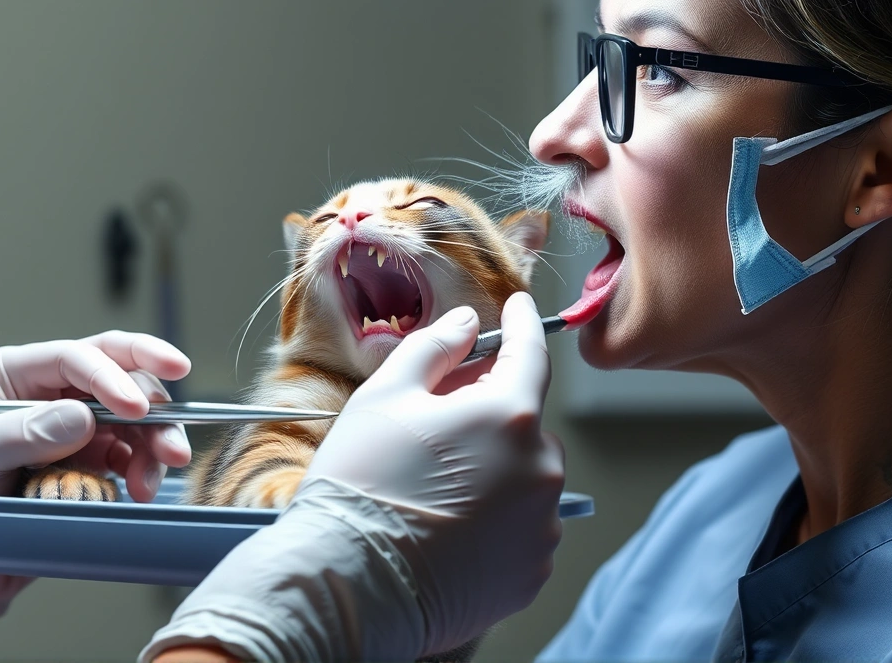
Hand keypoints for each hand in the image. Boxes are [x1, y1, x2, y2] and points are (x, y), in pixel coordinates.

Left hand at [0, 331, 193, 503]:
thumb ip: (21, 433)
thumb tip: (82, 416)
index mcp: (14, 374)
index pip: (75, 357)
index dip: (113, 376)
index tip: (136, 409)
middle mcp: (49, 393)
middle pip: (119, 376)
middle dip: (152, 403)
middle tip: (171, 440)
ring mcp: (73, 428)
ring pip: (134, 417)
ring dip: (155, 441)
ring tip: (157, 474)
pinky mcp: (89, 463)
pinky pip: (131, 456)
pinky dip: (144, 469)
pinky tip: (140, 489)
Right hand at [143, 295, 563, 662]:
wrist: (350, 583)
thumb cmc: (362, 484)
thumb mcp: (386, 395)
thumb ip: (435, 347)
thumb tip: (468, 323)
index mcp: (511, 415)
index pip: (531, 353)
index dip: (523, 324)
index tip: (521, 307)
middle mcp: (541, 468)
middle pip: (524, 421)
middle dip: (489, 415)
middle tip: (436, 430)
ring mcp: (541, 524)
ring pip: (525, 475)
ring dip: (495, 470)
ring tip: (434, 490)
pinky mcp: (532, 569)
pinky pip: (523, 526)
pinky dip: (497, 519)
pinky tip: (449, 526)